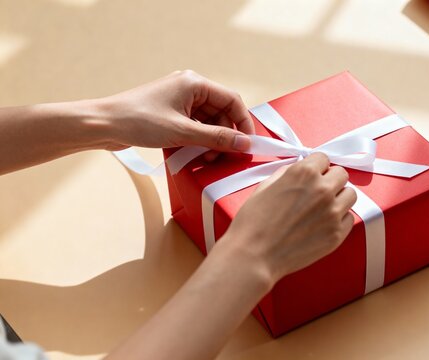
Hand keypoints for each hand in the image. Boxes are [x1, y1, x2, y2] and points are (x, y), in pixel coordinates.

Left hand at [99, 70, 253, 159]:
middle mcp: (189, 88)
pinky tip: (195, 155)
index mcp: (194, 83)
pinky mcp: (171, 114)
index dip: (243, 122)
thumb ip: (216, 138)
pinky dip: (198, 141)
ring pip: (208, 122)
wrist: (103, 125)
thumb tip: (244, 143)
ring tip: (206, 158)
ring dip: (211, 141)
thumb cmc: (138, 120)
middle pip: (221, 112)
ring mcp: (179, 101)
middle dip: (225, 135)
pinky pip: (194, 127)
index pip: (231, 100)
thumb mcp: (183, 132)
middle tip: (226, 156)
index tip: (248, 143)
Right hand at [218, 153, 357, 283]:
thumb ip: (289, 173)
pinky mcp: (337, 234)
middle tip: (318, 192)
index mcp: (304, 173)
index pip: (324, 158)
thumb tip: (301, 171)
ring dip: (339, 198)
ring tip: (323, 208)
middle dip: (330, 180)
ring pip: (350, 195)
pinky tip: (323, 224)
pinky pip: (349, 218)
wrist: (253, 255)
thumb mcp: (266, 186)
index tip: (313, 175)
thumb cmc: (254, 222)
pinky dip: (339, 219)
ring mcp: (332, 212)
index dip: (316, 167)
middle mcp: (323, 189)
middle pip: (341, 174)